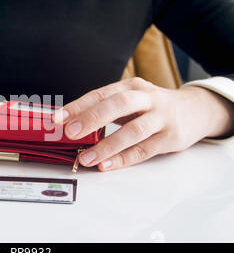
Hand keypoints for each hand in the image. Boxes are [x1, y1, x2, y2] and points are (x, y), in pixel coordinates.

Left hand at [53, 77, 233, 170]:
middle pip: (119, 105)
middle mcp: (147, 98)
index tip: (57, 119)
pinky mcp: (170, 138)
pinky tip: (106, 165)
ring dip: (106, 146)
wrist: (195, 110)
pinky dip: (123, 159)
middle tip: (71, 132)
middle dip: (92, 118)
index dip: (77, 106)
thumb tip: (70, 124)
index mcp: (131, 86)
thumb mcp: (130, 100)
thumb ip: (104, 110)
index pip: (100, 94)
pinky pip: (143, 150)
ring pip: (132, 131)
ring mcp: (161, 118)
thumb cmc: (152, 107)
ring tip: (85, 157)